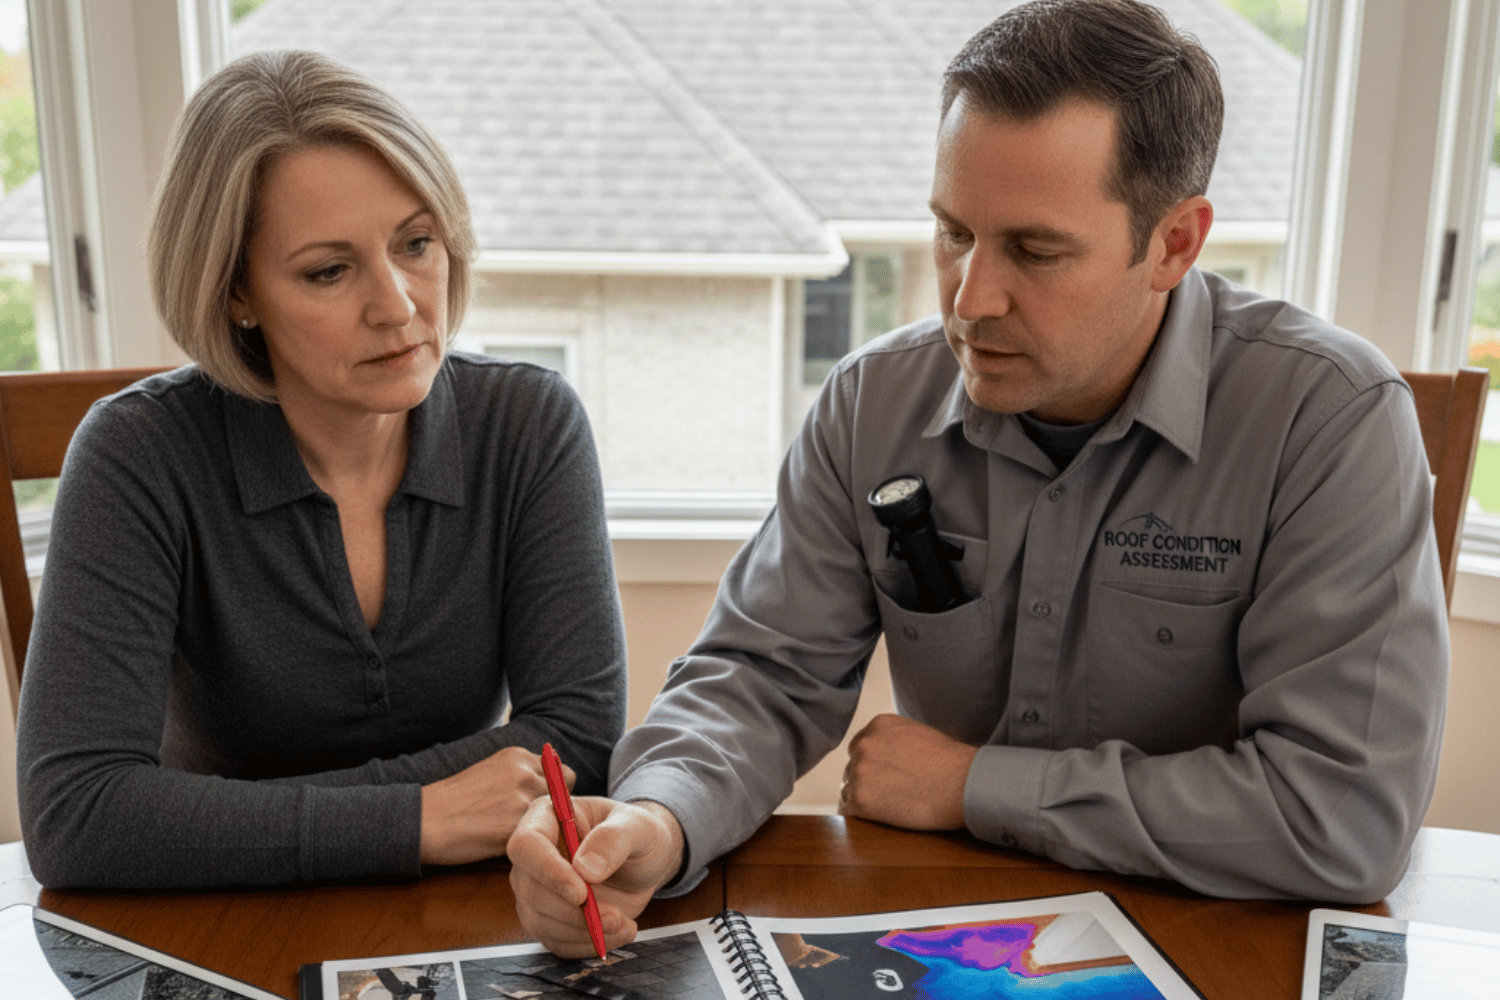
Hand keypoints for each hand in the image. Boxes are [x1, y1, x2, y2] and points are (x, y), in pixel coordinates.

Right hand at [419, 746, 561, 865]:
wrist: (424, 820)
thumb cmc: (454, 801)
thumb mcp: (491, 771)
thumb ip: (520, 774)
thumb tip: (549, 783)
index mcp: (518, 756)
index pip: (559, 770)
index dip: (555, 790)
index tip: (542, 805)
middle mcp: (525, 772)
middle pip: (566, 790)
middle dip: (557, 806)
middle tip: (538, 823)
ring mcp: (523, 798)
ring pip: (556, 815)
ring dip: (547, 826)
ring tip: (523, 835)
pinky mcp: (517, 826)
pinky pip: (540, 836)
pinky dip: (533, 842)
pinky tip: (512, 846)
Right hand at [509, 797, 685, 956]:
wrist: (645, 861)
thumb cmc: (638, 833)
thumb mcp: (638, 826)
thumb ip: (613, 839)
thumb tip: (585, 869)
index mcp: (546, 818)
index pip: (526, 845)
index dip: (547, 870)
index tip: (580, 892)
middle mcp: (533, 856)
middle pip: (530, 889)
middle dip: (572, 911)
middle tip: (615, 916)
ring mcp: (536, 889)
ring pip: (540, 921)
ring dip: (582, 931)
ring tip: (625, 924)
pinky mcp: (548, 919)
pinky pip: (556, 941)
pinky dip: (586, 944)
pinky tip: (619, 933)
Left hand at [839, 713, 976, 829]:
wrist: (962, 785)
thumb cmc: (950, 763)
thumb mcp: (917, 734)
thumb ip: (892, 739)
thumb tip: (881, 756)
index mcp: (877, 725)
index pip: (859, 748)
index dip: (873, 765)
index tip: (887, 777)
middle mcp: (863, 744)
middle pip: (852, 768)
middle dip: (867, 781)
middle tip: (891, 794)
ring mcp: (859, 771)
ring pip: (849, 790)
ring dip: (865, 799)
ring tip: (892, 806)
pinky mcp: (860, 800)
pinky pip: (849, 811)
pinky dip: (862, 817)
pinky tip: (883, 818)